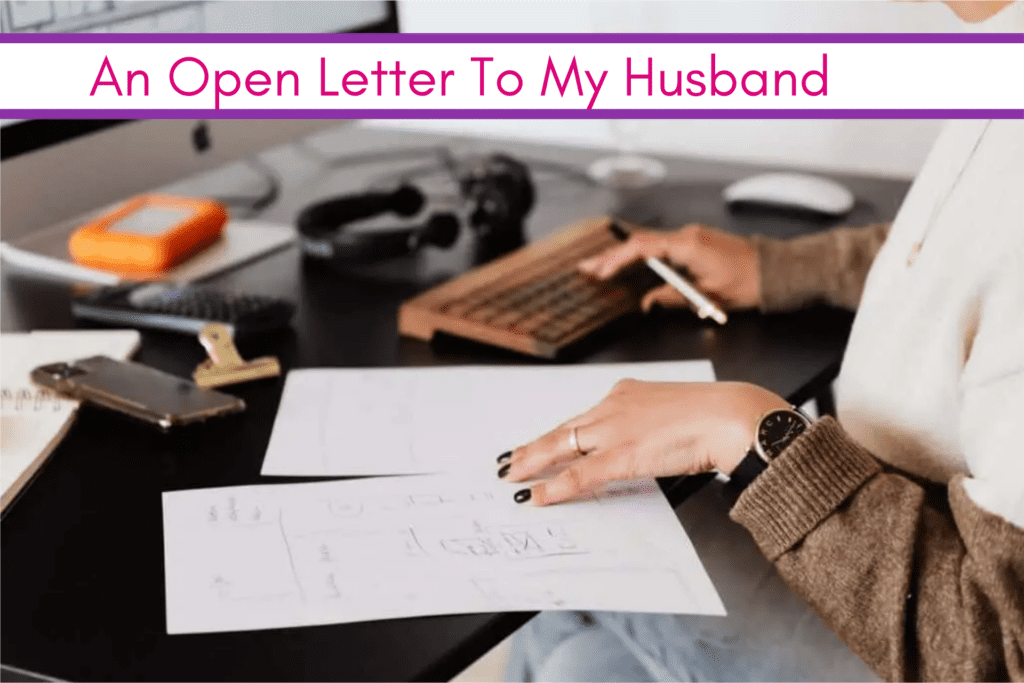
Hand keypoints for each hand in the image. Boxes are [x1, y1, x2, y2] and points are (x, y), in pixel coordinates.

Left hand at [502, 380, 787, 505]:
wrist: (729, 416)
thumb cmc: (714, 417)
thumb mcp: (674, 413)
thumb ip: (651, 426)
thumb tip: (644, 446)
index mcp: (627, 393)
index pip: (583, 417)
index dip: (560, 433)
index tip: (542, 441)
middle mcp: (614, 406)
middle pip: (564, 429)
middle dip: (535, 447)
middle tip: (511, 459)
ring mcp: (614, 430)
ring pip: (562, 447)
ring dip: (534, 464)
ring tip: (514, 477)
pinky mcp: (621, 454)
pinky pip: (579, 474)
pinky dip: (555, 486)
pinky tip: (538, 495)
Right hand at [579, 224, 761, 312]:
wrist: (774, 270)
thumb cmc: (748, 283)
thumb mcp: (708, 297)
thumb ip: (673, 297)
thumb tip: (648, 301)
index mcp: (688, 245)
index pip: (643, 248)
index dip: (617, 260)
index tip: (600, 272)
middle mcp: (686, 235)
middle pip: (639, 242)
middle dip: (611, 255)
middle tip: (587, 266)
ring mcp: (690, 236)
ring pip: (647, 242)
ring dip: (623, 255)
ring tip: (600, 266)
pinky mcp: (694, 241)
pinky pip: (660, 245)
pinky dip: (640, 254)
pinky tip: (627, 262)